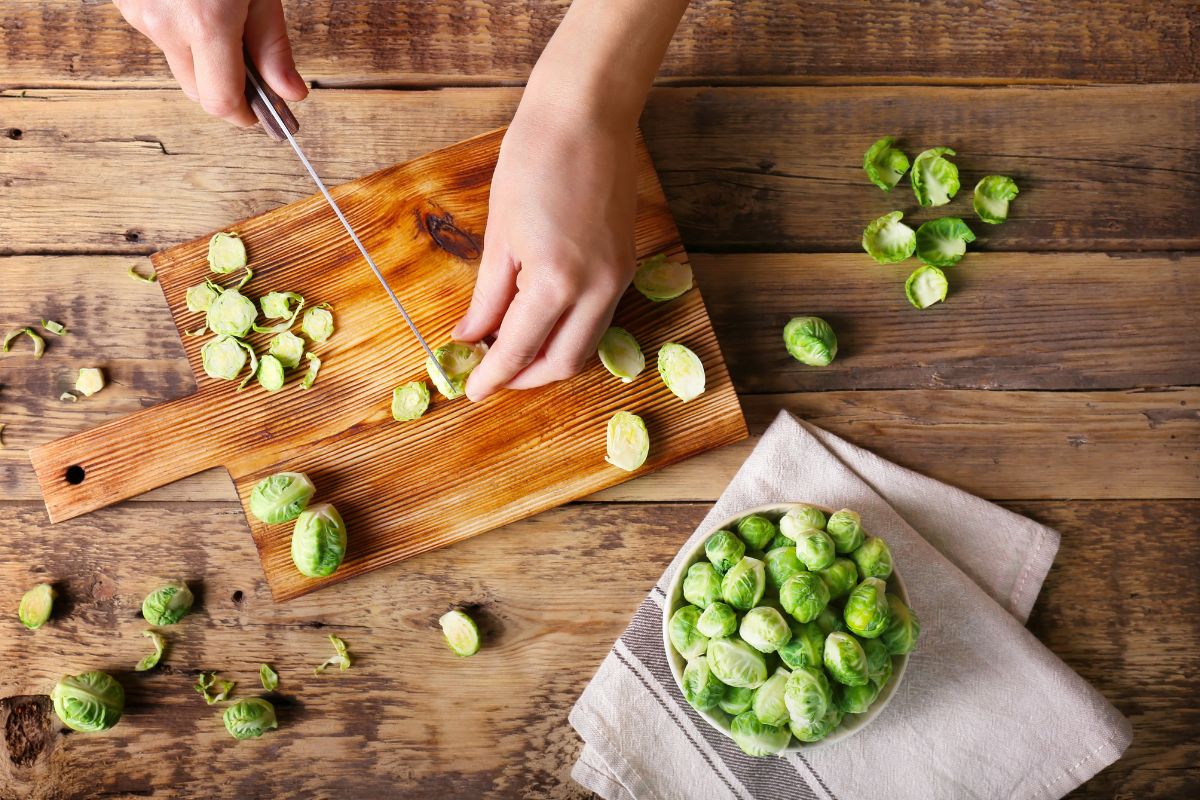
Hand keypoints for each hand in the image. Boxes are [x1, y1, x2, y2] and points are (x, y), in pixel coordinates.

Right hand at [113, 0, 306, 125]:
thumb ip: (273, 44)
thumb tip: (291, 94)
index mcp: (204, 23)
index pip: (220, 102)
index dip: (245, 116)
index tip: (263, 116)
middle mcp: (163, 23)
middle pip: (197, 91)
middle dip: (228, 90)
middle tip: (257, 75)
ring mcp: (137, 12)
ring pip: (178, 63)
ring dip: (205, 58)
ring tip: (226, 19)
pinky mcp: (125, 1)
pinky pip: (161, 35)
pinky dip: (183, 32)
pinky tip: (199, 3)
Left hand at [454, 101, 638, 400]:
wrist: (586, 115)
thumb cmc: (534, 160)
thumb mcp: (500, 234)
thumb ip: (488, 296)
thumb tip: (470, 336)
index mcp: (556, 281)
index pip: (520, 350)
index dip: (493, 376)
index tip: (472, 390)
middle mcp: (596, 289)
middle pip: (563, 363)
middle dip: (525, 378)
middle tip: (492, 375)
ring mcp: (618, 279)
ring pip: (586, 346)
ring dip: (550, 358)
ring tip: (514, 351)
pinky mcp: (627, 266)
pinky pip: (598, 318)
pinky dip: (569, 332)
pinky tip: (542, 321)